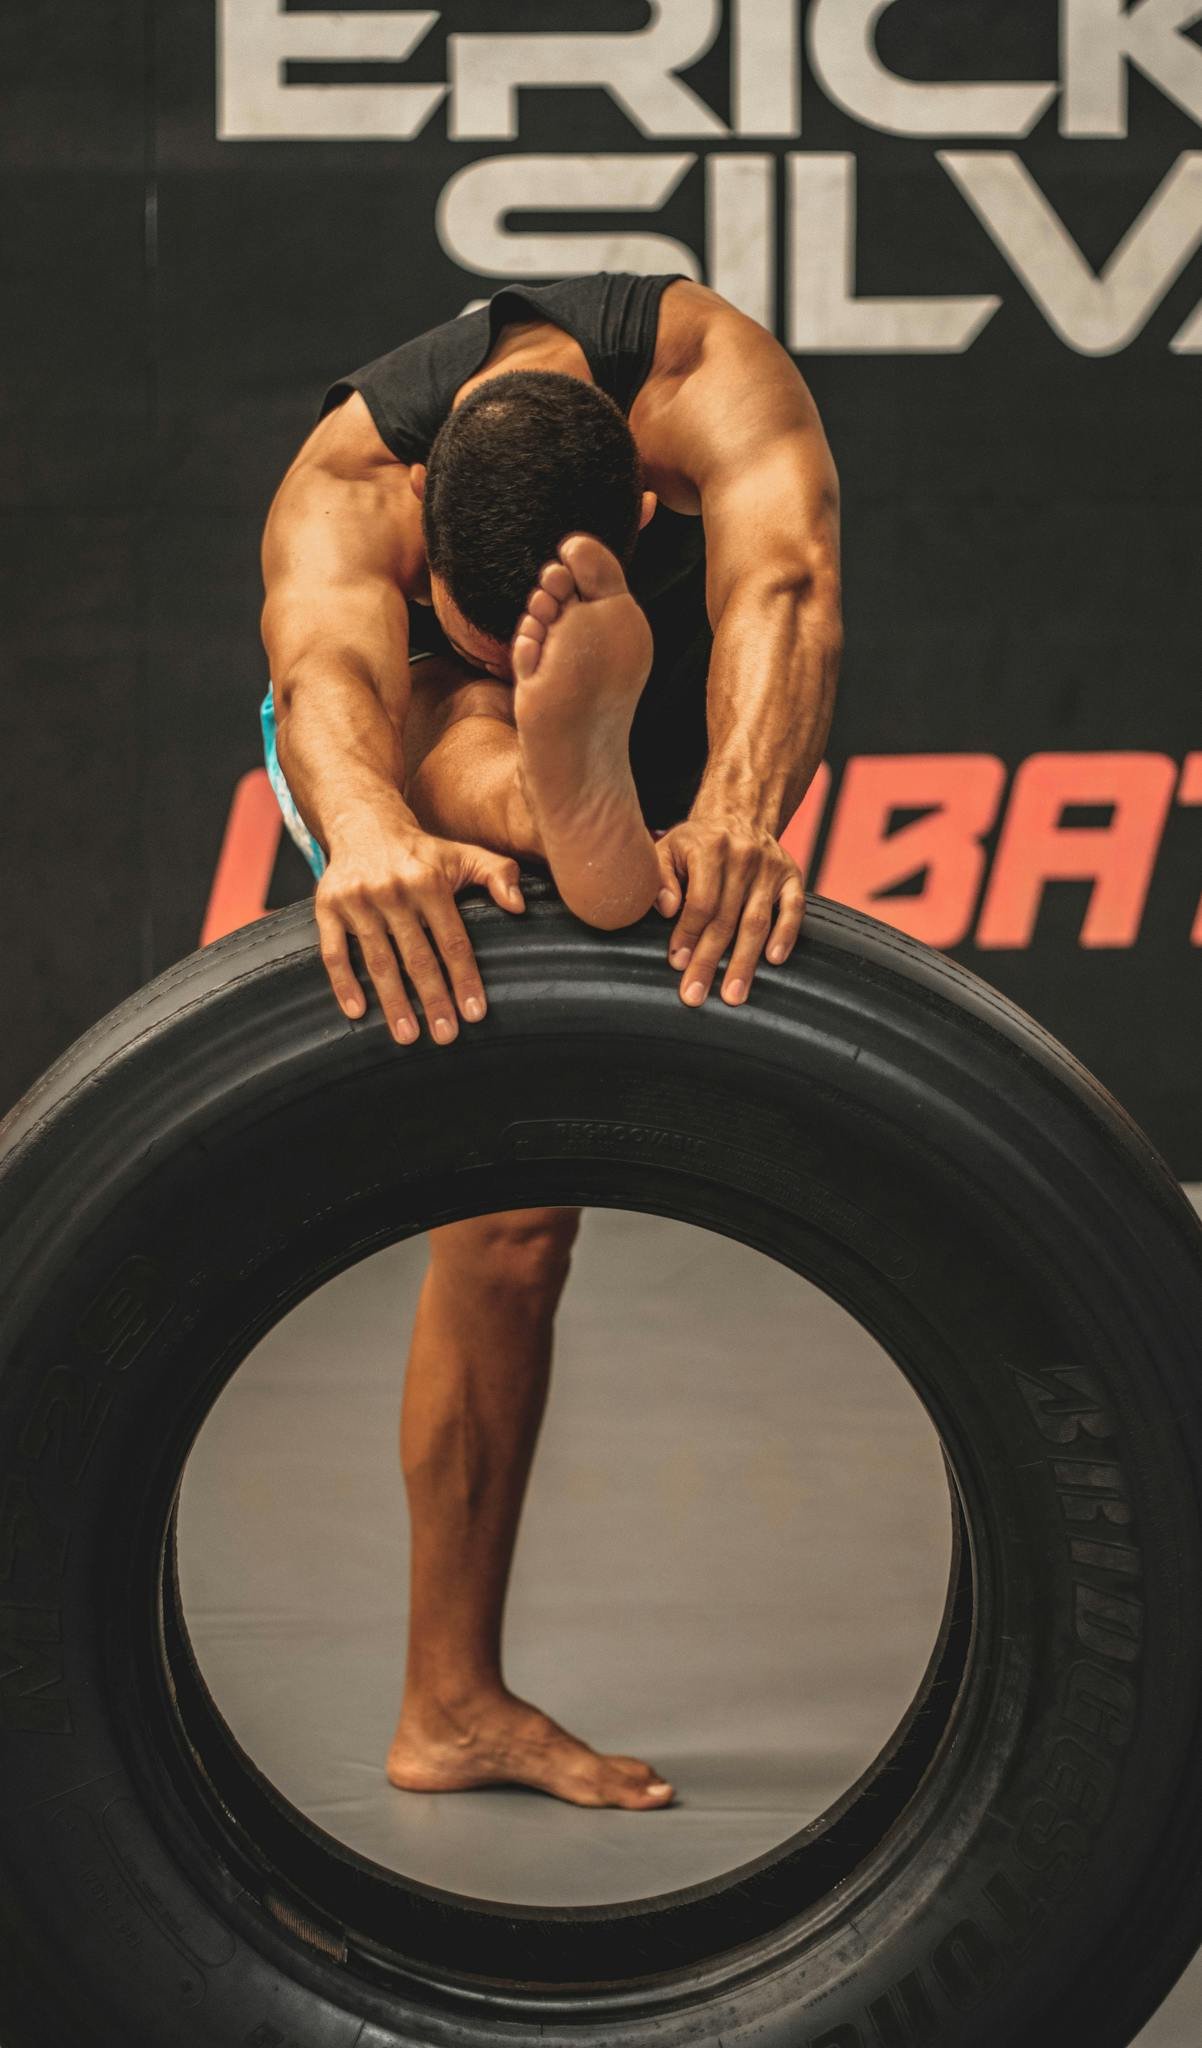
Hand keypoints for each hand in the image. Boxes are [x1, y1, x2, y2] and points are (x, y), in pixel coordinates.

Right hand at [315, 810, 524, 1045]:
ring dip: (393, 1002)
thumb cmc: (421, 851)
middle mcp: (393, 891)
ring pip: (378, 961)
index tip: (474, 1012)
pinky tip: (358, 1012)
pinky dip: (343, 984)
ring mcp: (357, 901)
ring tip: (407, 1036)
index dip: (464, 978)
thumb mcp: (464, 853)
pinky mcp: (327, 908)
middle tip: (445, 1036)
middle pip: (417, 957)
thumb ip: (498, 875)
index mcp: (429, 882)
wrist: (364, 824)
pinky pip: (334, 952)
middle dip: (433, 1000)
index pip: (452, 940)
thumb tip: (519, 906)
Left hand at [653, 815, 804, 1006]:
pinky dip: (786, 935)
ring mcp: (770, 869)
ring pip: (757, 922)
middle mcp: (743, 858)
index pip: (700, 902)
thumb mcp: (668, 848)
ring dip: (745, 962)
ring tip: (733, 994)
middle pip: (726, 919)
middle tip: (696, 995)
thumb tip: (667, 909)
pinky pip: (794, 909)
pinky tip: (774, 960)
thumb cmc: (697, 842)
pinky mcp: (792, 876)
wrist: (739, 815)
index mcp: (710, 848)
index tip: (677, 963)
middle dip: (709, 961)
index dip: (688, 935)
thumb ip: (660, 877)